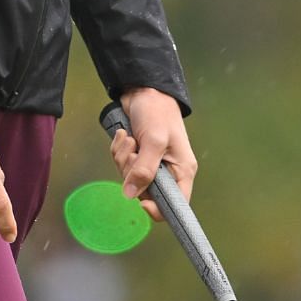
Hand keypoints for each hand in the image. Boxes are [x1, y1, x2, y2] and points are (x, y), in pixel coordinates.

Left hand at [110, 87, 196, 222]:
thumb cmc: (158, 112)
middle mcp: (168, 171)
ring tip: (130, 139)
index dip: (158, 209)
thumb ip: (144, 169)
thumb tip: (131, 195)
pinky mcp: (137, 157)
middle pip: (145, 192)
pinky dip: (119, 152)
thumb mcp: (154, 140)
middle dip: (132, 173)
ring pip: (129, 179)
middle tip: (134, 152)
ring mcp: (151, 165)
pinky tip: (125, 136)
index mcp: (182, 171)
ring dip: (123, 159)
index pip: (175, 205)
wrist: (144, 91)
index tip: (141, 201)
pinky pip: (121, 166)